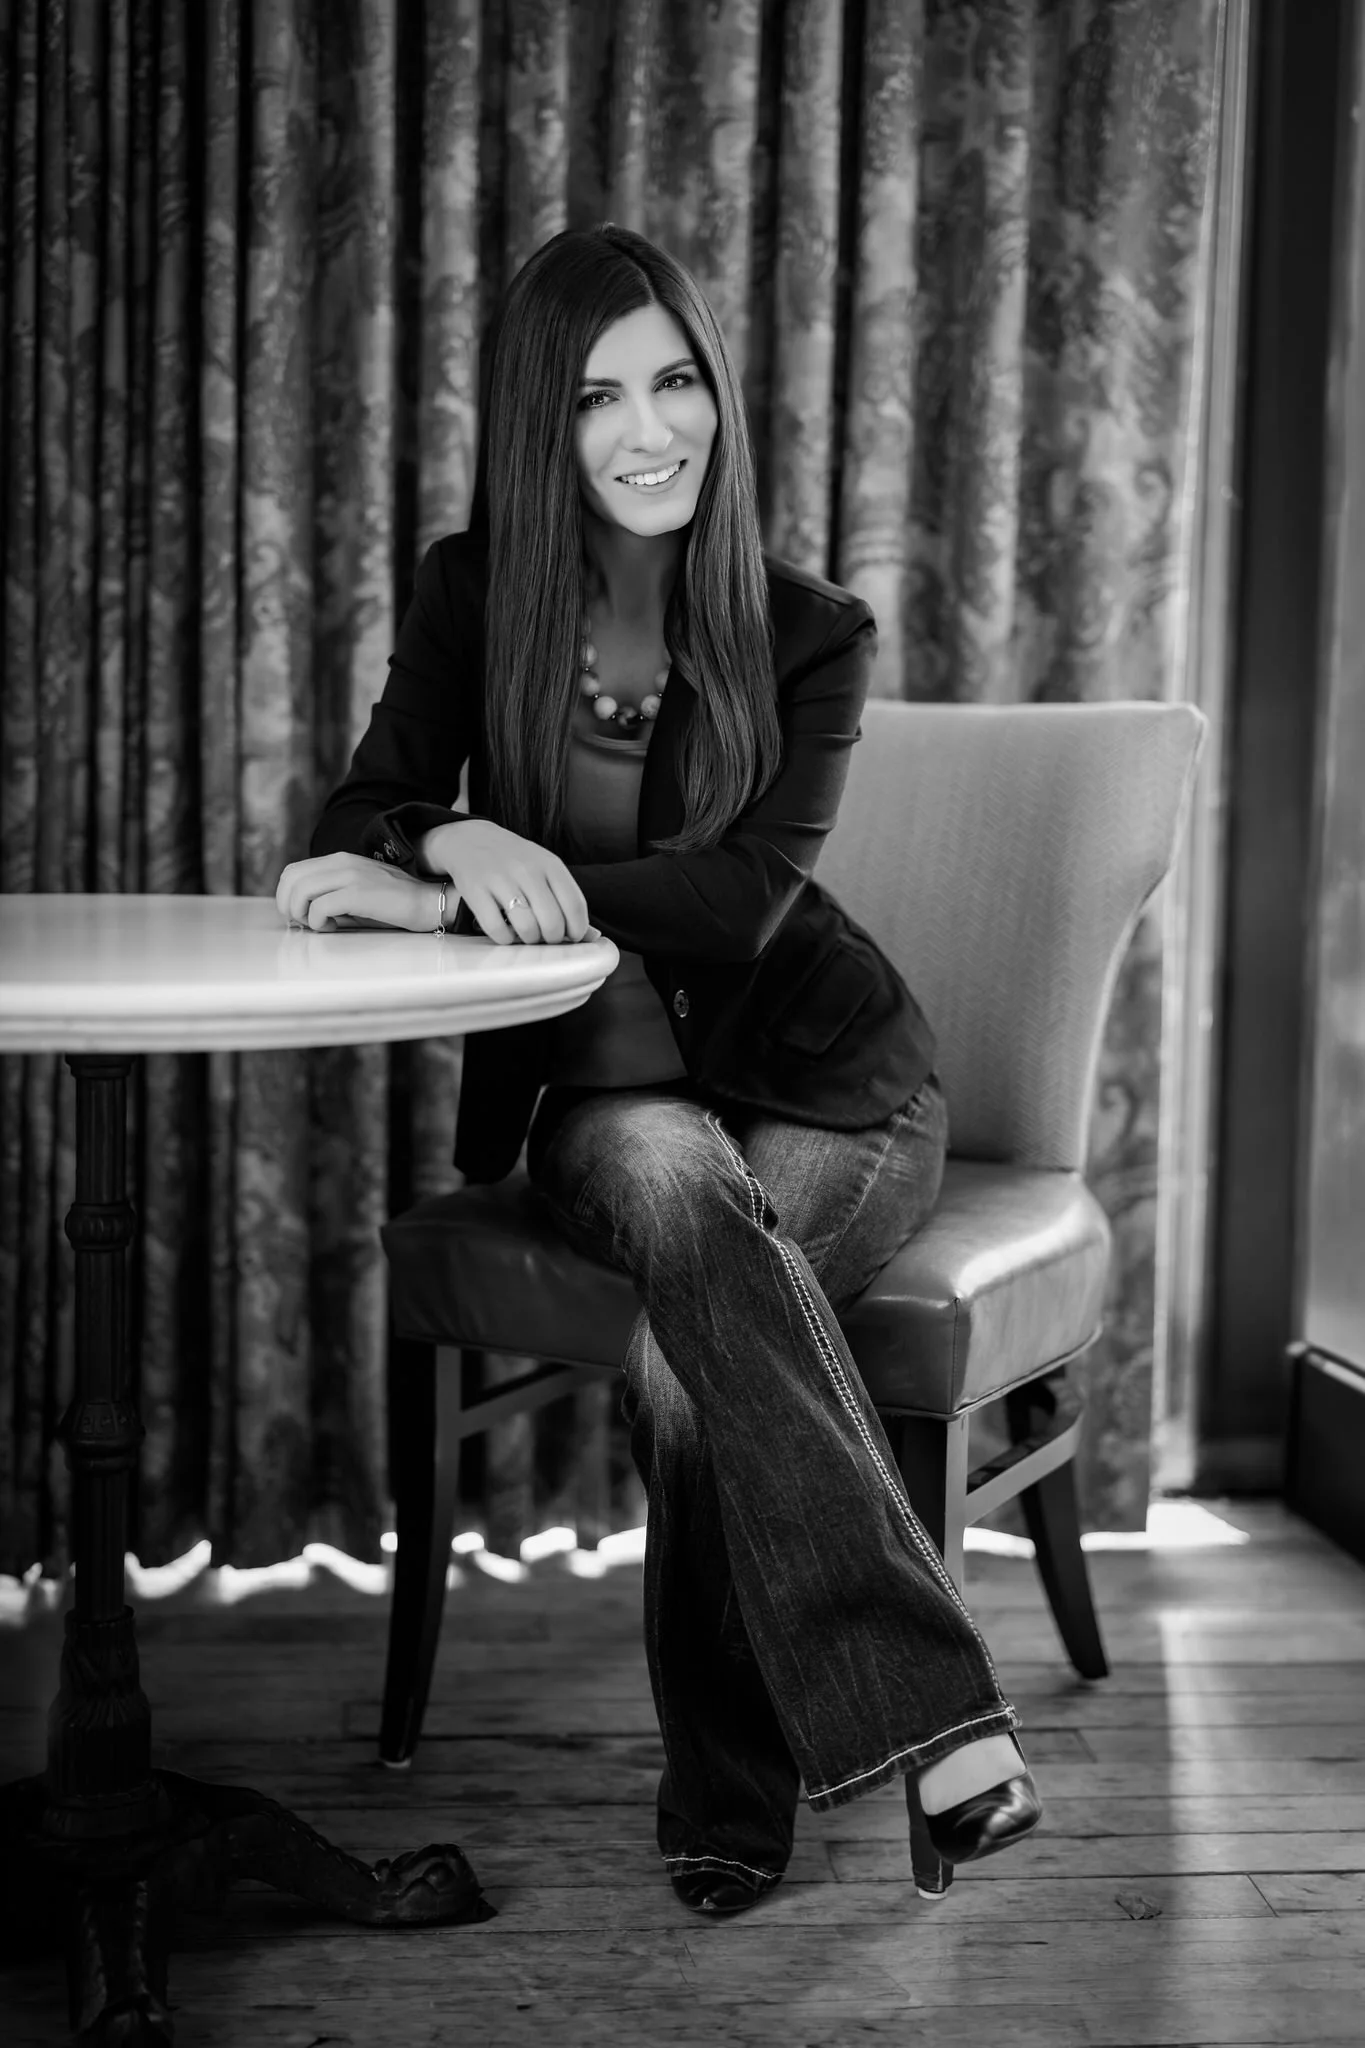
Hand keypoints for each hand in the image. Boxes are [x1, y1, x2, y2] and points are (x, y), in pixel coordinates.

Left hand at [275, 854, 439, 932]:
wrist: (427, 902)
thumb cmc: (392, 904)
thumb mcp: (355, 891)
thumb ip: (330, 893)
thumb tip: (301, 912)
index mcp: (339, 860)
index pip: (293, 871)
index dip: (287, 895)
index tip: (299, 915)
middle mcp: (341, 862)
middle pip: (290, 879)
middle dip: (288, 905)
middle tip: (303, 923)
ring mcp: (350, 875)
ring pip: (300, 891)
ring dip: (302, 914)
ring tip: (319, 925)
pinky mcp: (358, 892)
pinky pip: (319, 907)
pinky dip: (319, 922)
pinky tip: (334, 927)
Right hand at [420, 820, 589, 945]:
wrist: (470, 839)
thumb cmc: (514, 861)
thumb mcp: (545, 870)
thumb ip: (567, 899)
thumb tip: (592, 936)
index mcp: (549, 864)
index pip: (575, 905)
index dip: (577, 929)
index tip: (571, 936)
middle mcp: (526, 870)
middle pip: (552, 921)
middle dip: (552, 939)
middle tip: (545, 937)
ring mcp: (500, 879)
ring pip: (527, 928)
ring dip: (529, 940)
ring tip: (525, 934)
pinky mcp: (475, 891)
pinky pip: (497, 929)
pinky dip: (505, 938)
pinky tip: (506, 930)